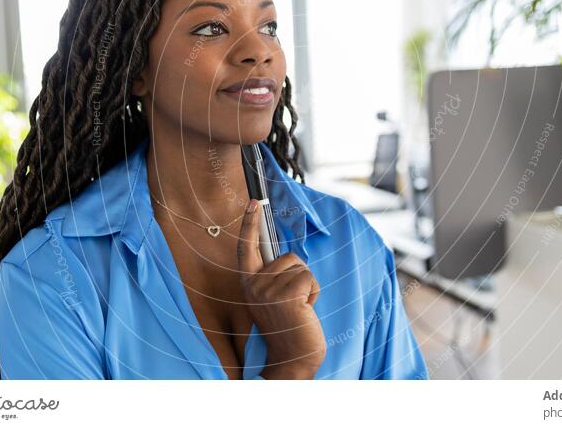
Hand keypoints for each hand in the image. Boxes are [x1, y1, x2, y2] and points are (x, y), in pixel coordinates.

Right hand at [237, 198, 325, 378]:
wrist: (292, 359)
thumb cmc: (288, 327)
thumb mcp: (273, 298)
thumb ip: (274, 277)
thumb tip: (286, 257)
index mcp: (248, 284)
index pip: (246, 248)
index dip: (249, 223)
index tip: (253, 201)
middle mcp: (253, 285)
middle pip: (287, 257)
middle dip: (299, 275)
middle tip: (293, 304)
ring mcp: (268, 291)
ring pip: (301, 267)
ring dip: (307, 286)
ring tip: (298, 308)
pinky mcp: (286, 296)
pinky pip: (310, 278)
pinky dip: (314, 293)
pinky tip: (305, 311)